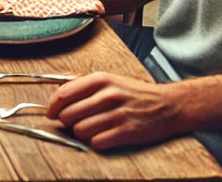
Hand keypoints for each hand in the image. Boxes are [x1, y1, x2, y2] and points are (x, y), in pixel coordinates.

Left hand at [48, 72, 187, 149]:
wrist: (170, 105)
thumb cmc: (136, 93)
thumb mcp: (111, 80)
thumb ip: (84, 84)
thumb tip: (56, 92)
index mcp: (101, 79)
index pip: (64, 93)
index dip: (53, 106)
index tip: (51, 113)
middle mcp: (108, 95)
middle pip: (69, 114)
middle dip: (67, 121)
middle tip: (74, 122)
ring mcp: (118, 114)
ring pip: (80, 129)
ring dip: (81, 132)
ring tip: (90, 129)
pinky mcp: (127, 132)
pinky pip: (97, 142)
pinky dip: (96, 142)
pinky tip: (103, 136)